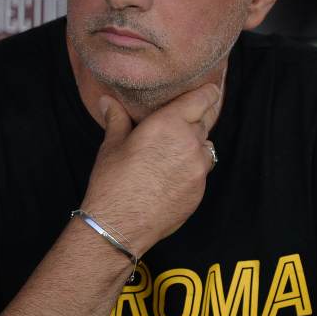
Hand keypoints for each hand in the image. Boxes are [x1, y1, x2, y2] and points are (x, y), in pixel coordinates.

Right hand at [80, 83, 222, 254]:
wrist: (120, 226)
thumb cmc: (113, 181)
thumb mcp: (112, 145)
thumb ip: (116, 118)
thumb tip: (106, 100)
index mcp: (170, 123)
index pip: (202, 99)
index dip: (208, 92)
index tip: (210, 89)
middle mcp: (190, 143)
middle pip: (204, 121)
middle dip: (194, 119)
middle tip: (181, 122)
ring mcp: (198, 169)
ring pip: (206, 148)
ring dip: (195, 145)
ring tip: (174, 151)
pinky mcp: (200, 191)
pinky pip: (202, 172)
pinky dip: (192, 168)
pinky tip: (171, 176)